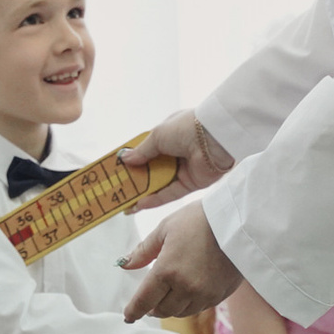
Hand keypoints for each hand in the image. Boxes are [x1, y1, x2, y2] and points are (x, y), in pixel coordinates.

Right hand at [120, 111, 236, 209]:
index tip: (118, 169)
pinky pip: (171, 193)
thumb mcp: (157, 135)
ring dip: (143, 192)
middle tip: (119, 189)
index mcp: (170, 135)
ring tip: (125, 201)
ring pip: (160, 183)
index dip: (133, 158)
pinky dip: (156, 199)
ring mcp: (184, 168)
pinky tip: (140, 204)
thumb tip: (125, 159)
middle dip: (136, 179)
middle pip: (152, 169)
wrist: (216, 137)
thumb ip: (142, 151)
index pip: (147, 149)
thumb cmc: (186, 128)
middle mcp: (177, 152)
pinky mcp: (191, 183)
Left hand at [122, 205, 244, 323]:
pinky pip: (199, 308)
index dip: (133, 311)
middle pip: (162, 310)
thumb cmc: (199, 219)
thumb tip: (125, 264)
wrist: (238, 221)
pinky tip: (188, 293)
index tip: (128, 316)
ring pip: (181, 313)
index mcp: (167, 271)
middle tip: (150, 301)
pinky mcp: (220, 294)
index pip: (144, 300)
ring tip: (169, 296)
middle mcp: (185, 288)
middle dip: (153, 308)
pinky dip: (189, 304)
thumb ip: (143, 251)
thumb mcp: (165, 229)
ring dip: (171, 308)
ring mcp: (205, 294)